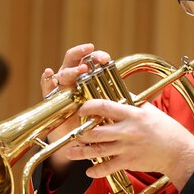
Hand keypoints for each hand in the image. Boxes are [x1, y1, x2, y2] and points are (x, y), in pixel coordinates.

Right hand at [40, 44, 111, 172]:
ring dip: (71, 69)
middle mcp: (73, 78)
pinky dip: (46, 79)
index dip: (98, 56)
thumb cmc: (95, 121)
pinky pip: (46, 86)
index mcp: (87, 76)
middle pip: (75, 60)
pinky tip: (48, 73)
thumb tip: (147, 96)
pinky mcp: (50, 97)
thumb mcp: (109, 109)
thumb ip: (119, 100)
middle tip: (90, 57)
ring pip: (63, 72)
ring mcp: (61, 86)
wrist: (76, 138)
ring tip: (80, 69)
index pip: (92, 60)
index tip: (106, 59)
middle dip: (82, 55)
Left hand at [62, 100, 193, 187]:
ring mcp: (127, 148)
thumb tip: (122, 96)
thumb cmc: (168, 131)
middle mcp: (128, 131)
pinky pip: (107, 167)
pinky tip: (89, 171)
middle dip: (81, 133)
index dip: (88, 107)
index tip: (82, 109)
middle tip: (75, 133)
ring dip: (81, 152)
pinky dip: (96, 171)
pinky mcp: (129, 162)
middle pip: (95, 131)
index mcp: (133, 115)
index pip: (104, 107)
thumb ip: (135, 105)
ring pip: (97, 150)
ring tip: (71, 152)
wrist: (179, 152)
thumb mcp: (152, 112)